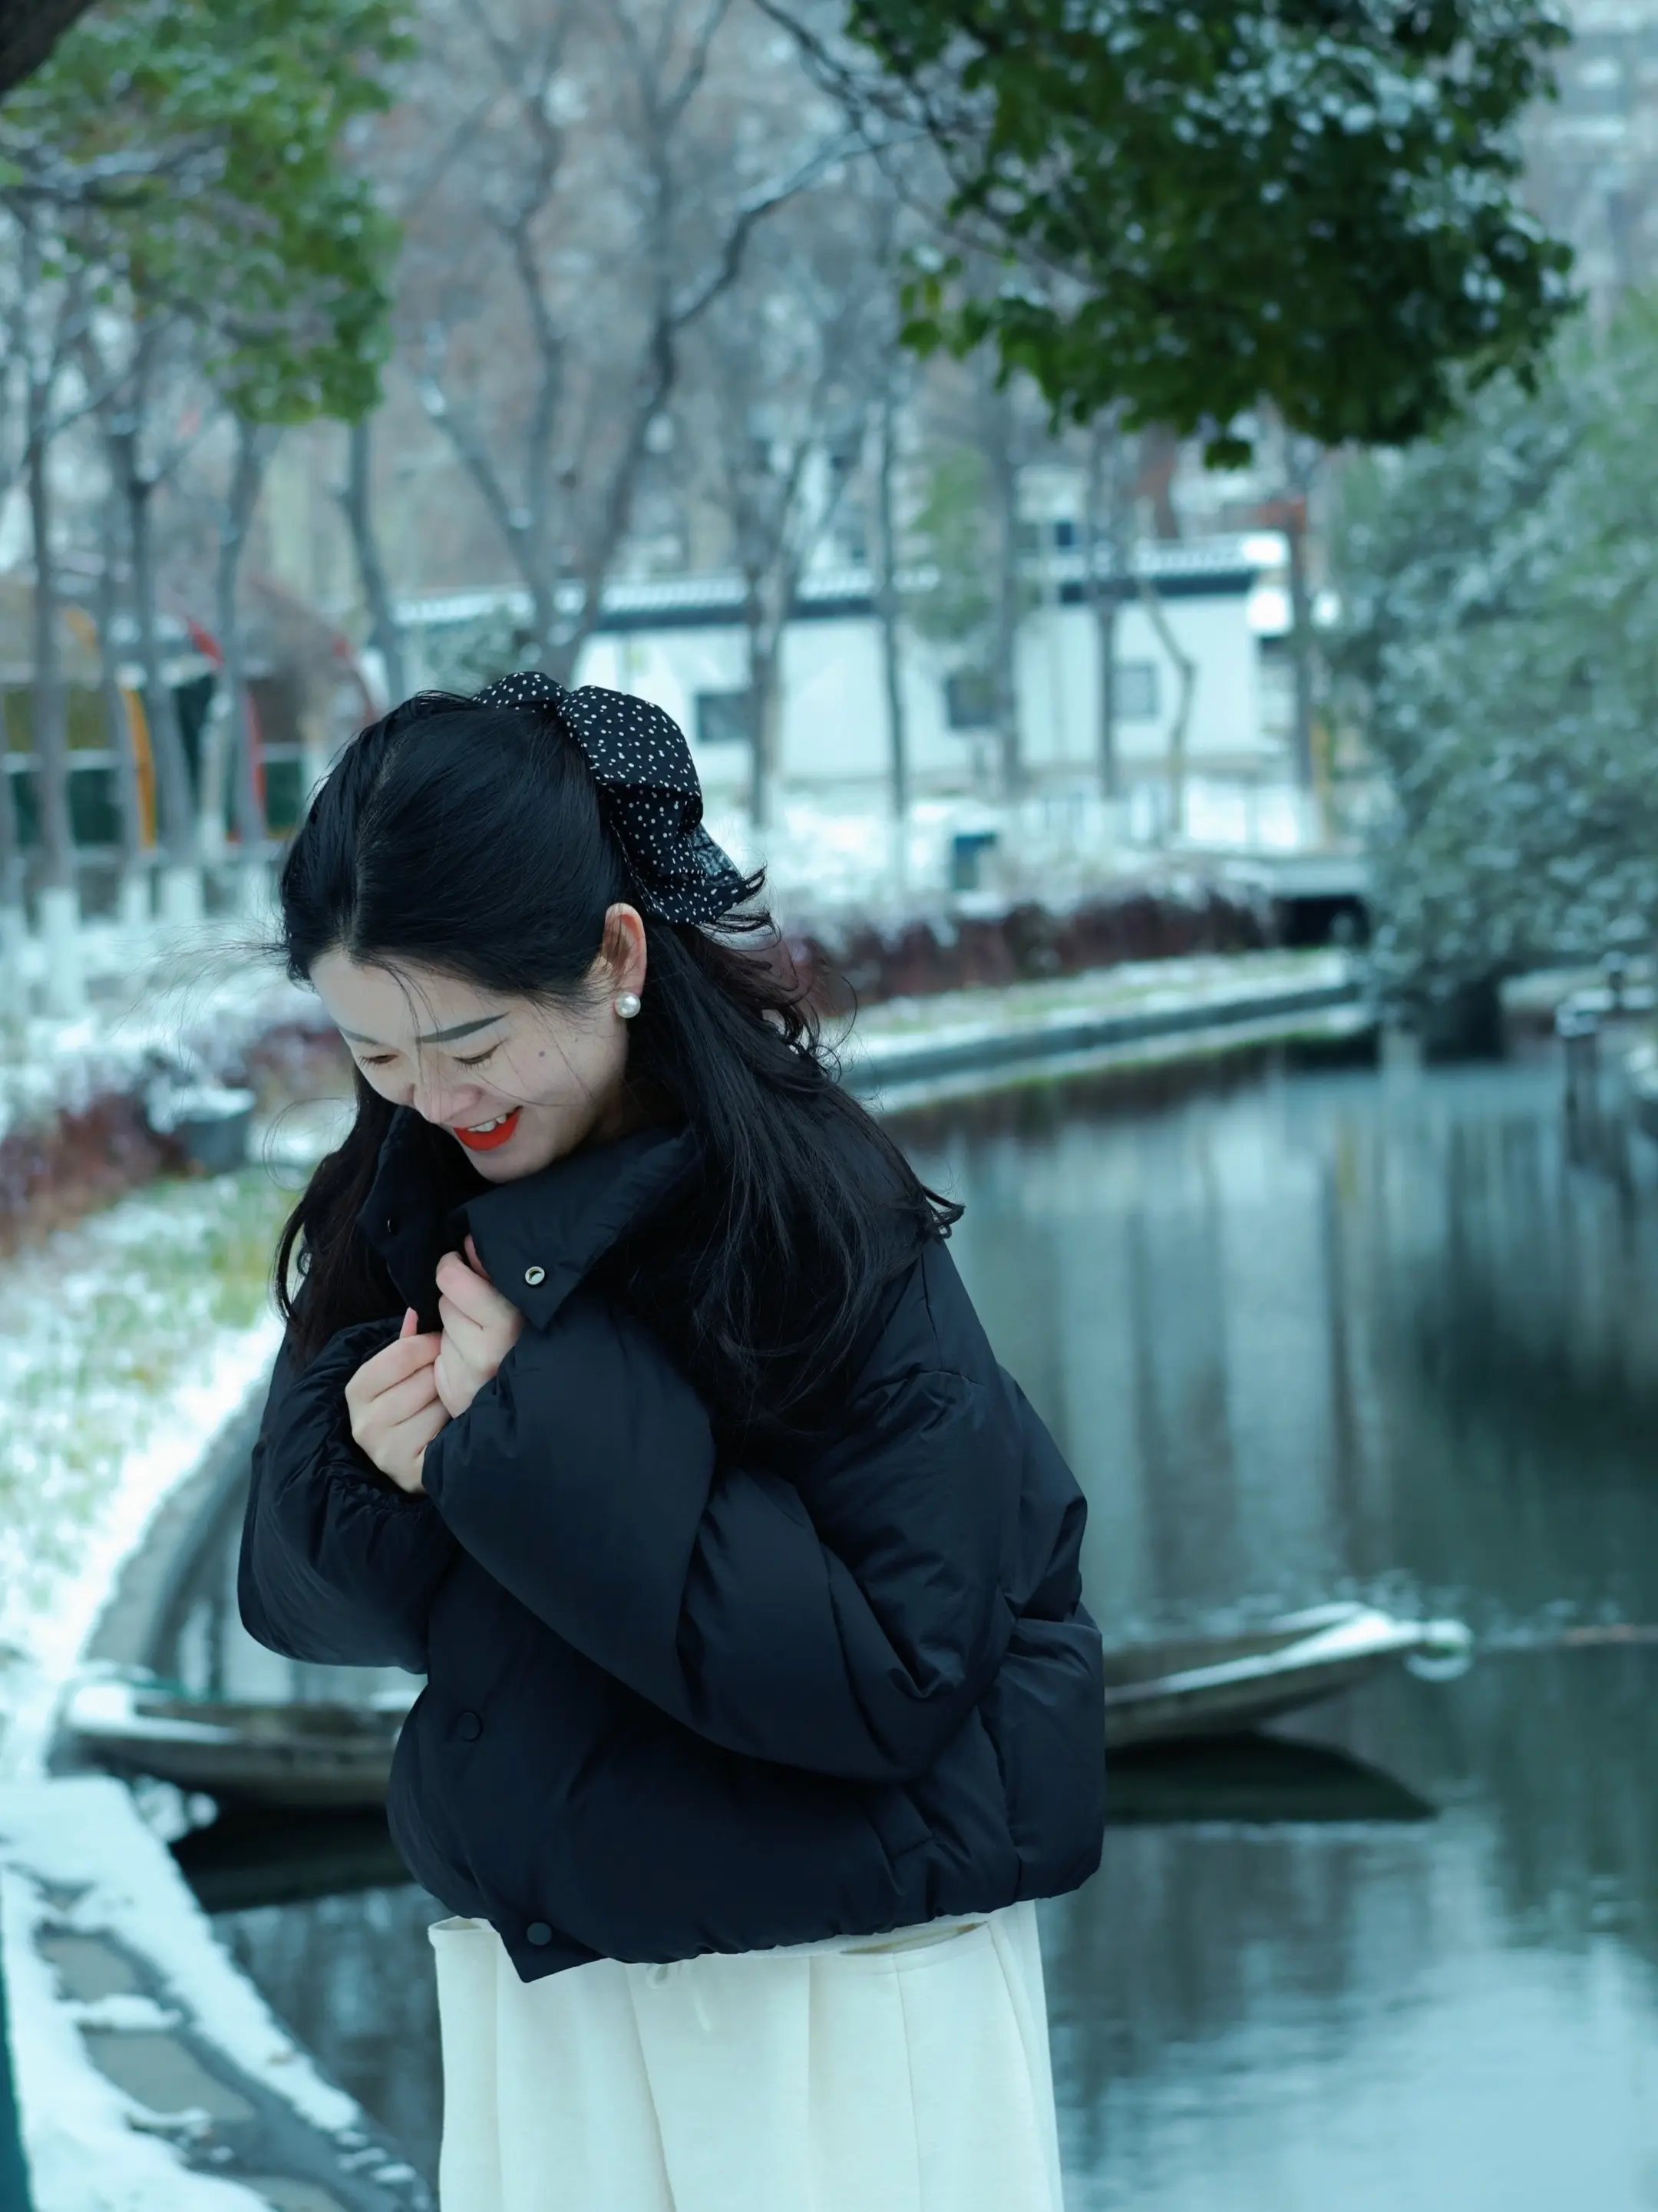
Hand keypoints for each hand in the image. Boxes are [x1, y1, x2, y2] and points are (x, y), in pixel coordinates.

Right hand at [345, 1310, 448, 1495]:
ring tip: (446, 1402)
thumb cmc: (409, 1404)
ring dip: (450, 1399)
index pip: (400, 1353)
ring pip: (438, 1404)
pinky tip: (448, 1425)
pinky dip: (453, 1424)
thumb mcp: (401, 1372)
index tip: (441, 1343)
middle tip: (445, 1379)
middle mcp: (364, 1425)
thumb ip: (406, 1343)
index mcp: (356, 1391)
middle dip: (441, 1374)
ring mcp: (385, 1452)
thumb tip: (416, 1312)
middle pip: (424, 1379)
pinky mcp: (410, 1473)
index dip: (428, 1344)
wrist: (413, 1457)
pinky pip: (445, 1432)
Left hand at [433, 1234, 525, 1419]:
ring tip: (478, 1336)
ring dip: (453, 1326)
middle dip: (456, 1301)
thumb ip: (491, 1270)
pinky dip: (449, 1351)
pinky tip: (469, 1356)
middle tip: (478, 1310)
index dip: (452, 1267)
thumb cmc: (527, 1337)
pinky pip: (437, 1353)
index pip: (452, 1279)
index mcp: (509, 1321)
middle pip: (445, 1300)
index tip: (459, 1265)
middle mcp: (490, 1349)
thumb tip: (468, 1241)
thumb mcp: (516, 1300)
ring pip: (440, 1325)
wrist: (535, 1394)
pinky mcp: (454, 1388)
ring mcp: (470, 1372)